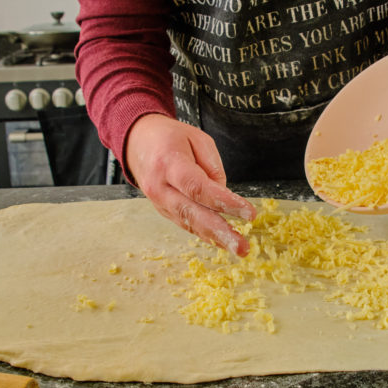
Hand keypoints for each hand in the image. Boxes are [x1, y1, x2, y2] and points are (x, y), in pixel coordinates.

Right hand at [125, 113, 256, 255]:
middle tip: (242, 247)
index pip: (197, 187)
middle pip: (191, 213)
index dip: (224, 202)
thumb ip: (213, 168)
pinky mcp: (163, 211)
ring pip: (188, 223)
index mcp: (168, 163)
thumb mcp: (197, 139)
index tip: (249, 213)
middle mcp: (160, 187)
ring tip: (238, 248)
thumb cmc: (170, 138)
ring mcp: (159, 202)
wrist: (138, 144)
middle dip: (219, 231)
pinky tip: (222, 242)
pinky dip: (205, 234)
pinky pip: (185, 224)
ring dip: (215, 238)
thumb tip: (223, 198)